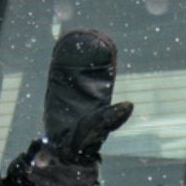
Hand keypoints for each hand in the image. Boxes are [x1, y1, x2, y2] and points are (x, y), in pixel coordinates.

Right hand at [40, 30, 133, 171]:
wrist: (65, 149)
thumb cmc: (87, 139)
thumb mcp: (103, 124)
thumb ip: (114, 115)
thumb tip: (129, 105)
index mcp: (99, 96)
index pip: (103, 73)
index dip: (104, 59)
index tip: (105, 43)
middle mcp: (86, 92)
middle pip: (87, 68)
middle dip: (87, 52)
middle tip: (87, 35)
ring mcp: (71, 93)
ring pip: (73, 70)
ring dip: (72, 56)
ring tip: (71, 39)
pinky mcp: (57, 95)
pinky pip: (59, 76)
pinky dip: (59, 64)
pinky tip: (59, 52)